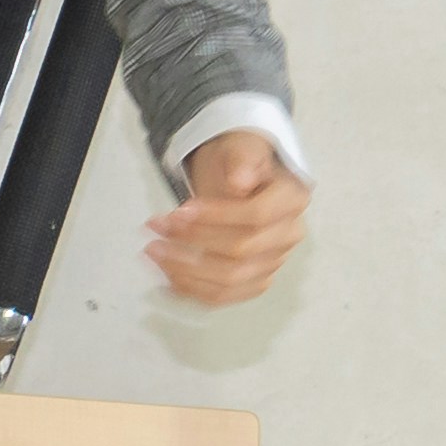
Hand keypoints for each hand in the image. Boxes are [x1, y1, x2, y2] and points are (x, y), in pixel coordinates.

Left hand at [145, 128, 306, 306]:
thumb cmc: (239, 164)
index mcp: (291, 200)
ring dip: (185, 271)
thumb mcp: (240, 148)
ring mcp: (272, 262)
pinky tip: (164, 279)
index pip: (257, 216)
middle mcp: (287, 236)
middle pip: (241, 253)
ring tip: (154, 250)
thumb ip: (242, 160)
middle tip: (158, 227)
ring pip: (230, 281)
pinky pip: (223, 296)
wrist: (238, 180)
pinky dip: (191, 291)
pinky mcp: (253, 281)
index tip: (180, 210)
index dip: (216, 216)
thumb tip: (240, 181)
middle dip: (193, 242)